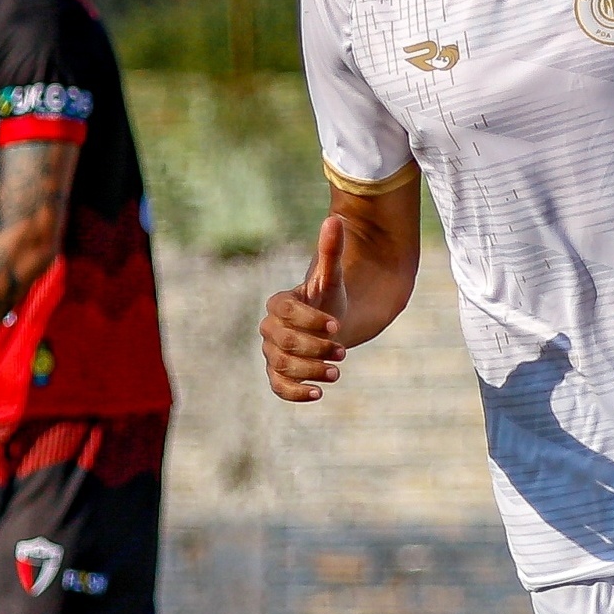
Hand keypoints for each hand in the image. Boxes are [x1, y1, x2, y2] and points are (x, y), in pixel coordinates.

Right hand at [260, 214, 348, 401]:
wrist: (330, 325)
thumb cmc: (329, 299)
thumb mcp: (332, 277)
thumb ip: (331, 251)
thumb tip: (335, 219)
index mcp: (279, 303)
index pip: (285, 311)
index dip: (309, 319)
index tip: (336, 325)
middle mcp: (270, 329)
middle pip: (283, 342)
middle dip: (314, 348)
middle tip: (344, 351)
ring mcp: (272, 353)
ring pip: (281, 366)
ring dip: (309, 371)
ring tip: (337, 372)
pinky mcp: (279, 375)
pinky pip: (278, 387)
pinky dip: (295, 392)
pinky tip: (318, 394)